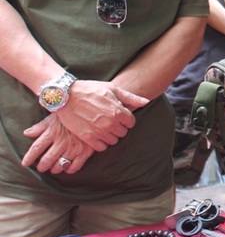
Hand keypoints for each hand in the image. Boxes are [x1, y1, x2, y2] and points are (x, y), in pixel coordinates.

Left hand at [21, 115, 97, 174]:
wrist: (94, 114)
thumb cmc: (72, 114)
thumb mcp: (54, 117)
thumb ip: (40, 126)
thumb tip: (27, 133)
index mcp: (52, 133)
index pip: (37, 148)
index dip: (29, 157)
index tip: (25, 163)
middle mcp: (62, 142)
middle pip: (47, 160)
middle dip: (42, 166)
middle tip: (41, 167)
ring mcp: (74, 148)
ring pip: (60, 165)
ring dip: (55, 169)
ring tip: (54, 168)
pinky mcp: (85, 152)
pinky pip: (75, 167)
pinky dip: (69, 169)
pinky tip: (68, 167)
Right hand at [29, 80, 146, 150]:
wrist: (66, 95)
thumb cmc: (90, 89)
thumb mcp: (112, 89)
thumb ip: (131, 98)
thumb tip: (146, 102)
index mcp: (118, 112)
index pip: (131, 123)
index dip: (125, 119)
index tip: (118, 115)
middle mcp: (110, 123)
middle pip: (123, 133)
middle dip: (118, 127)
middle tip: (109, 121)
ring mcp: (98, 132)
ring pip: (113, 141)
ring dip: (110, 135)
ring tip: (102, 127)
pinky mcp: (87, 138)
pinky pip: (101, 148)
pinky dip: (100, 143)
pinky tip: (96, 134)